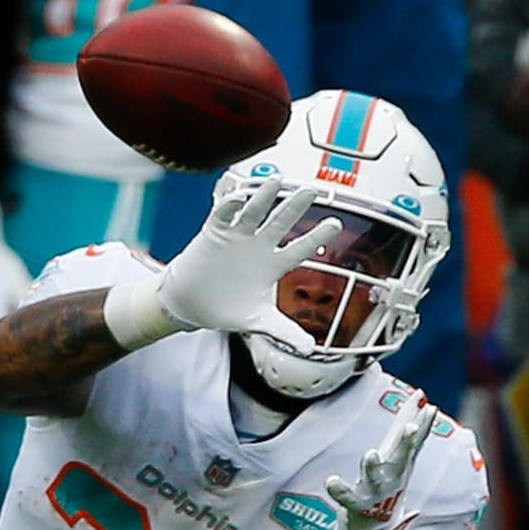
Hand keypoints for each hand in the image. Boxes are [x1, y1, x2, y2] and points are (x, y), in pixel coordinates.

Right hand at [156, 177, 339, 353]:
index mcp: (273, 265)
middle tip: (312, 190)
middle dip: (296, 206)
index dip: (316, 237)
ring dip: (263, 196)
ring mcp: (237, 236)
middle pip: (281, 221)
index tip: (336, 224)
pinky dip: (229, 206)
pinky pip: (223, 215)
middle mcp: (259, 245)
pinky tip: (238, 197)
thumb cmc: (228, 308)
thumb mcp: (259, 322)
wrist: (192, 304)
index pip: (300, 248)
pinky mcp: (214, 233)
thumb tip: (309, 348)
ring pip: (254, 212)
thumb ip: (283, 331)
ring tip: (276, 181)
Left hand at [325, 389, 436, 529]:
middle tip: (411, 427)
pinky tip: (331, 481)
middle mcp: (390, 478)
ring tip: (371, 454)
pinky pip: (346, 497)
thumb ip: (409, 438)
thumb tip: (424, 404)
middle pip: (400, 458)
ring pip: (373, 478)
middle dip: (406, 442)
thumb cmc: (387, 489)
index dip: (423, 426)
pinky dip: (339, 490)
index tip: (430, 409)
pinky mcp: (356, 506)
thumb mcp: (400, 463)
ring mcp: (374, 493)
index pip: (414, 442)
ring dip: (373, 467)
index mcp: (400, 466)